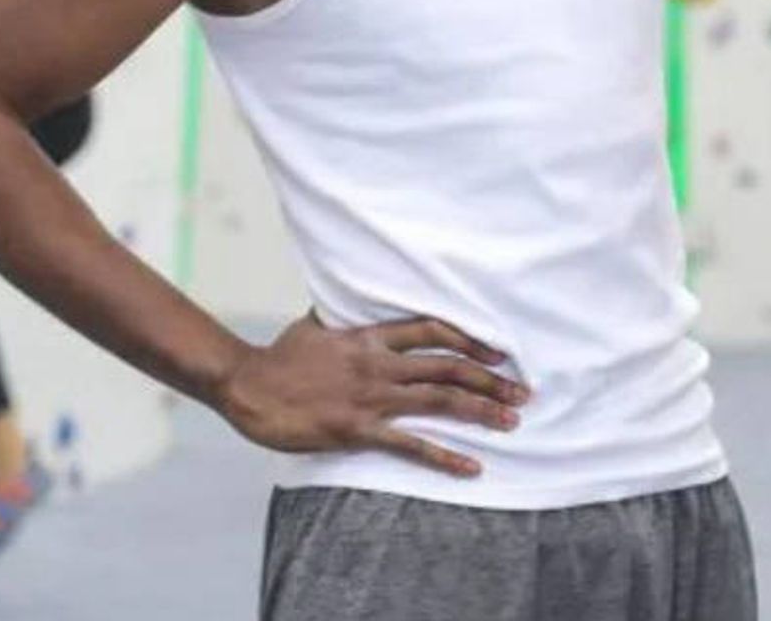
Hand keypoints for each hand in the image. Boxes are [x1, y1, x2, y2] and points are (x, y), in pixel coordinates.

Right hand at [214, 313, 529, 475]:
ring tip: (512, 420)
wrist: (248, 385)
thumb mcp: (315, 327)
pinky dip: (445, 456)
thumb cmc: (279, 357)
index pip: (434, 331)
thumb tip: (346, 304)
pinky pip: (411, 444)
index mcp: (371, 338)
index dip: (472, 340)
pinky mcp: (358, 429)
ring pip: (440, 400)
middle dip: (492, 379)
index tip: (500, 352)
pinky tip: (472, 466)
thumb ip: (341, 319)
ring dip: (481, 410)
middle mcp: (380, 364)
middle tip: (523, 393)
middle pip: (449, 366)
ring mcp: (371, 397)